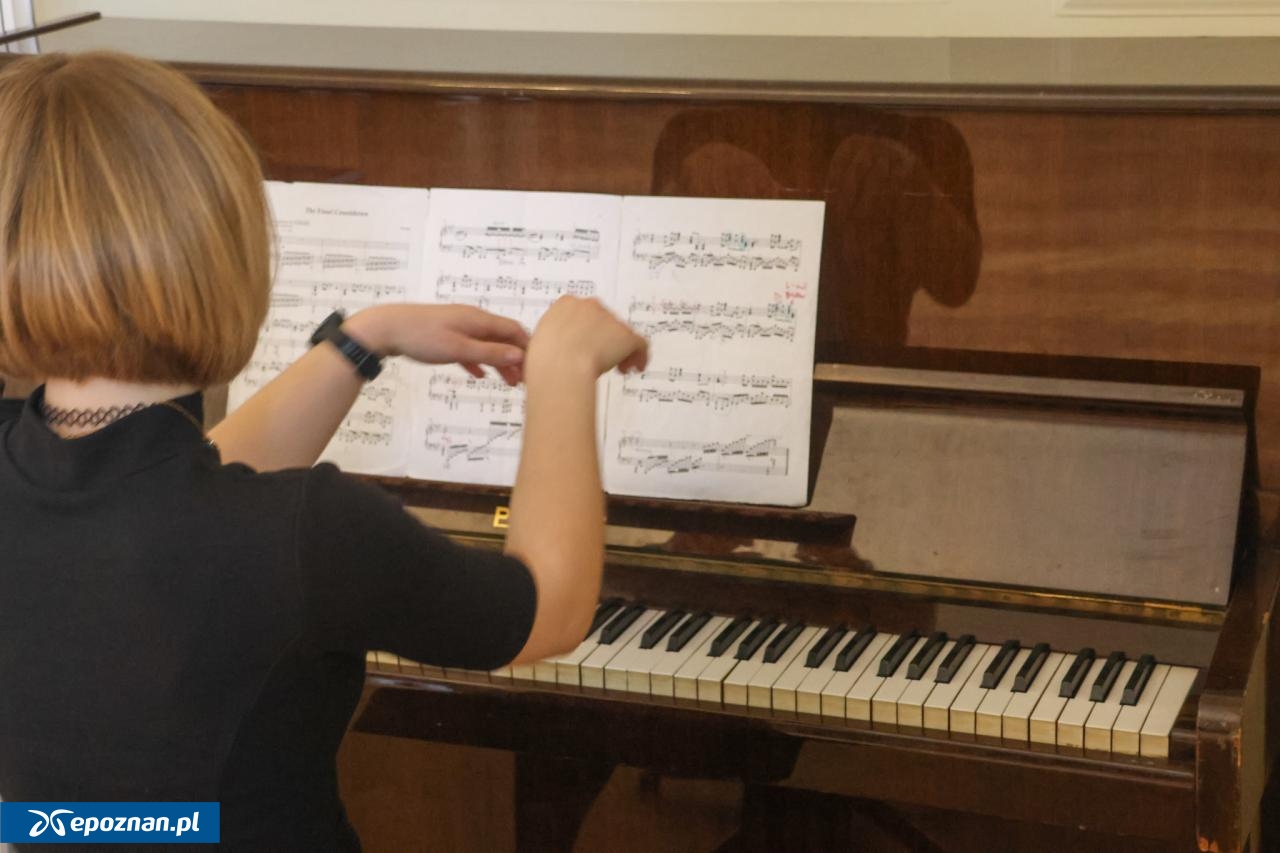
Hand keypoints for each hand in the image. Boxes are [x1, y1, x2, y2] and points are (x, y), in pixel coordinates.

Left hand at [345, 304, 529, 385]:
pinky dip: (478, 361)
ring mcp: (458, 326)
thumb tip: (519, 356)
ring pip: (486, 345)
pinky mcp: (445, 335)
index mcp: (479, 320)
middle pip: (502, 338)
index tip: (537, 367)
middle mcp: (472, 320)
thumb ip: (489, 354)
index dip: (528, 347)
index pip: (513, 330)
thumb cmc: (422, 337)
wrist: (387, 328)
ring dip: (499, 362)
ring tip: (507, 382)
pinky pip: (469, 348)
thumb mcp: (459, 349)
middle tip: (525, 380)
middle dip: (515, 358)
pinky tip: (479, 375)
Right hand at [526, 296, 647, 380]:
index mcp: (566, 304)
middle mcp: (590, 306)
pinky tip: (633, 368)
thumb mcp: (537, 341)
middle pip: (604, 321)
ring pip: (621, 333)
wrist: (560, 364)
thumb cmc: (544, 359)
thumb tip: (547, 345)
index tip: (583, 346)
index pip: (582, 314)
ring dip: (620, 349)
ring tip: (617, 368)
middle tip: (600, 359)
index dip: (586, 331)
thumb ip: (550, 338)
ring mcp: (609, 319)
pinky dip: (639, 356)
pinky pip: (639, 344)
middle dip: (604, 339)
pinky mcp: (625, 335)